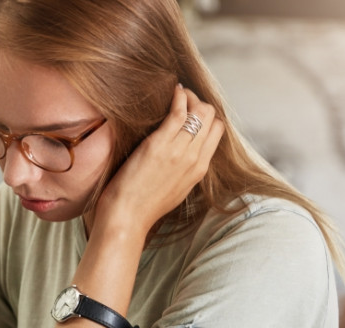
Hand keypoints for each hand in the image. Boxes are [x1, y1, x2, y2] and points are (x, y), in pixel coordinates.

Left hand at [91, 85, 224, 239]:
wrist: (127, 218)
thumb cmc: (142, 206)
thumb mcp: (174, 189)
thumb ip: (183, 170)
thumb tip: (180, 156)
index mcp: (199, 170)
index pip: (217, 131)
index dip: (207, 117)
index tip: (191, 111)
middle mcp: (194, 158)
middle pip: (212, 117)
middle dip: (199, 102)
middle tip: (182, 99)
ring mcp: (179, 150)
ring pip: (200, 111)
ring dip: (189, 96)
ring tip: (176, 93)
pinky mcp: (160, 144)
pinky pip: (178, 111)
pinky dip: (178, 97)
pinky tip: (171, 91)